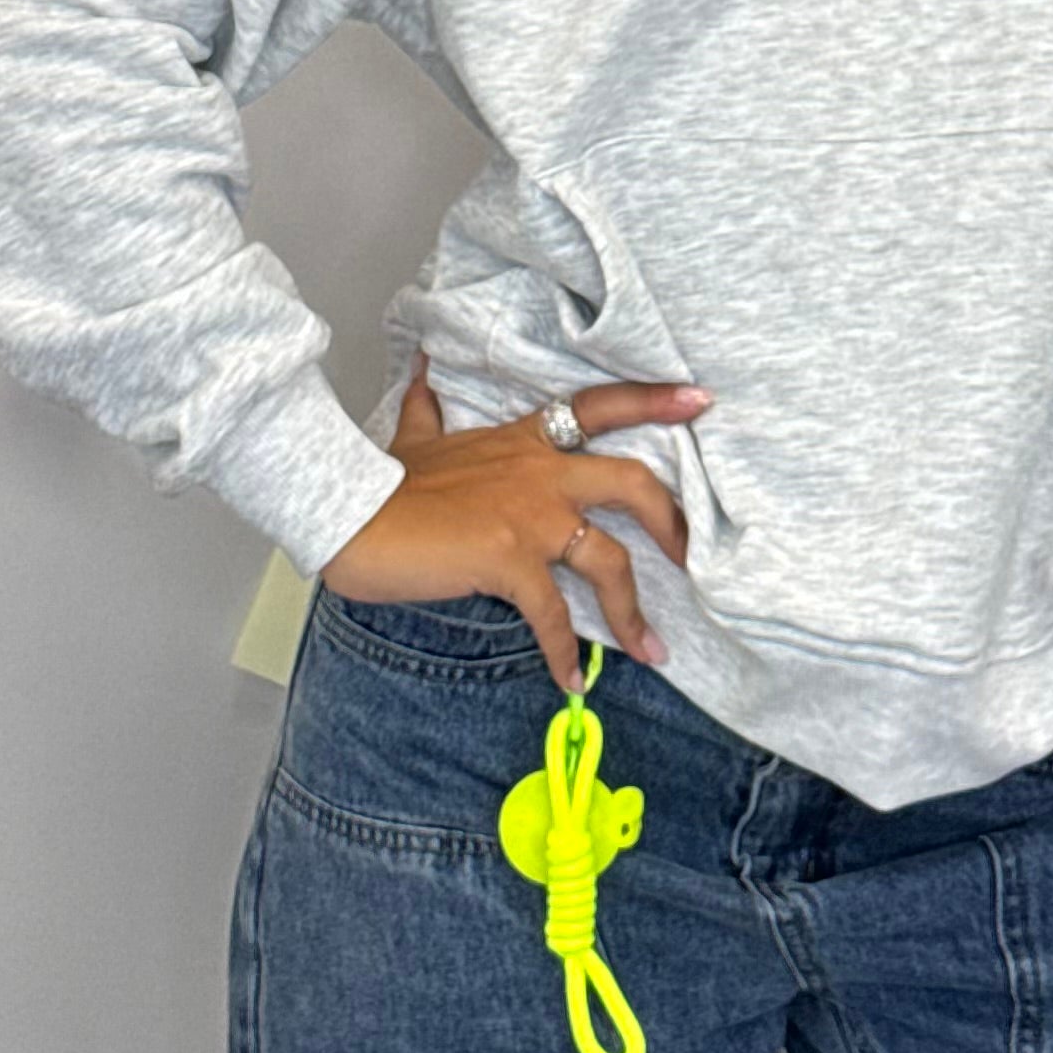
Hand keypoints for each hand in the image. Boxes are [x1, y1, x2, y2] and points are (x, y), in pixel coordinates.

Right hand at [320, 359, 707, 696]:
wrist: (352, 512)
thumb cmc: (383, 479)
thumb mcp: (414, 435)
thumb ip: (427, 408)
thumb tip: (420, 371)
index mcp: (525, 440)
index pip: (600, 406)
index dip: (654, 399)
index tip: (700, 398)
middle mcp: (540, 472)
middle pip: (632, 484)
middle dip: (673, 521)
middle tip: (695, 555)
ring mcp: (529, 515)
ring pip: (610, 559)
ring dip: (634, 612)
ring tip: (654, 650)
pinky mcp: (510, 559)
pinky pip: (553, 615)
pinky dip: (564, 654)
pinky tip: (572, 681)